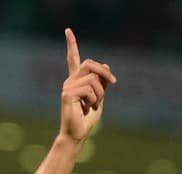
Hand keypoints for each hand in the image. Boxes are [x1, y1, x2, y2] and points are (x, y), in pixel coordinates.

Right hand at [60, 28, 115, 143]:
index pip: (73, 59)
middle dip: (104, 72)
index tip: (68, 30)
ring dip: (100, 93)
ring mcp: (67, 87)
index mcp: (76, 81)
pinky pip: (89, 89)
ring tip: (94, 105)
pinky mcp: (67, 94)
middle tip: (113, 82)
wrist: (77, 135)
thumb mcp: (99, 98)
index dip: (71, 45)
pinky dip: (94, 99)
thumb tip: (105, 66)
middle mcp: (70, 81)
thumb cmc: (87, 119)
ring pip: (93, 78)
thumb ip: (102, 83)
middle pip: (90, 64)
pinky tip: (87, 108)